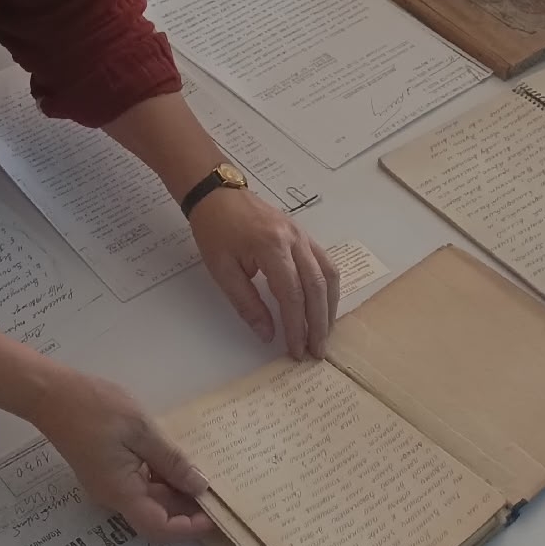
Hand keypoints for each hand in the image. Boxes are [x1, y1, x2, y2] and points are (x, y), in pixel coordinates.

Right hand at [29, 370, 210, 541]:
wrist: (51, 394)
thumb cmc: (95, 408)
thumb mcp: (141, 429)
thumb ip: (171, 460)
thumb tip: (199, 487)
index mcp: (121, 491)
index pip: (159, 527)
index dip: (188, 528)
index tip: (214, 516)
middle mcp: (113, 496)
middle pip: (155, 516)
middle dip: (186, 509)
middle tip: (216, 491)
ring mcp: (108, 485)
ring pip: (148, 500)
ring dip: (174, 492)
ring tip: (200, 473)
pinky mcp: (106, 472)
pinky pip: (138, 485)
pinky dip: (160, 479)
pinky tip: (175, 461)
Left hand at [189, 187, 337, 359]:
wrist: (217, 194)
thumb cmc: (215, 230)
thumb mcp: (222, 271)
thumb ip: (247, 304)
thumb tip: (268, 334)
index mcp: (272, 246)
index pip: (292, 294)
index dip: (297, 326)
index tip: (296, 350)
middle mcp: (295, 239)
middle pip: (317, 287)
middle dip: (318, 323)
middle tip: (316, 351)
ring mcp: (303, 235)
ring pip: (328, 274)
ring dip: (329, 307)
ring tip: (324, 333)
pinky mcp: (304, 235)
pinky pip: (325, 263)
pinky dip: (328, 288)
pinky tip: (324, 305)